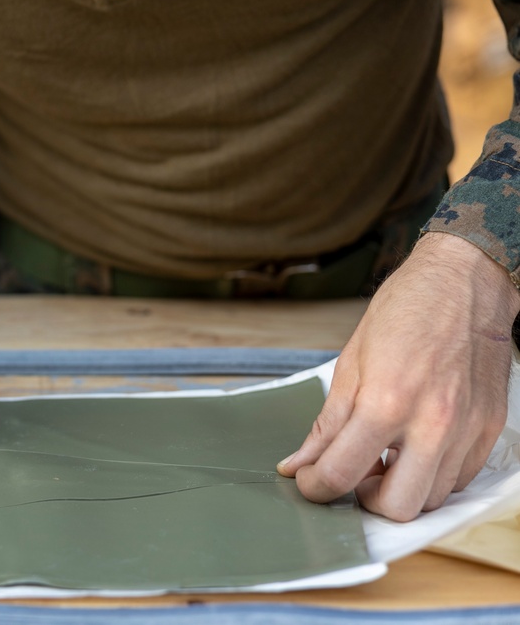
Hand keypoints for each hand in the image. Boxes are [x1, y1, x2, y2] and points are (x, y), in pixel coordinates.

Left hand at [277, 232, 519, 520]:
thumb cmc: (404, 312)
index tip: (309, 481)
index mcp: (387, 402)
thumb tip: (299, 463)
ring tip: (383, 456)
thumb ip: (326, 422)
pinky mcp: (489, 429)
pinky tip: (413, 447)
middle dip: (365, 499)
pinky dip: (431, 475)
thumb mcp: (349, 362)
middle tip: (352, 473)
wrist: (464, 282)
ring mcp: (466, 430)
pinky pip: (458, 479)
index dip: (315, 486)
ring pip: (430, 500)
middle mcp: (432, 423)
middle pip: (395, 507)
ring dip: (400, 488)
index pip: (341, 474)